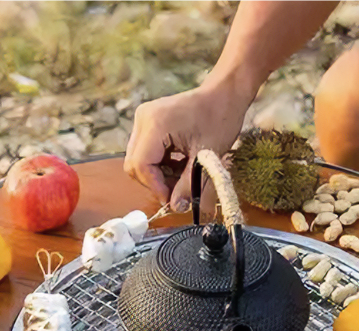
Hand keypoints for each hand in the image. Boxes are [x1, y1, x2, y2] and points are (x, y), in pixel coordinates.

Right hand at [125, 84, 250, 211]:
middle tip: (178, 190)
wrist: (224, 94)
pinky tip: (179, 164)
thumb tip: (176, 208)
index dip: (155, 187)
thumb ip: (189, 185)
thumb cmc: (219, 119)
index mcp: (155, 124)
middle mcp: (143, 119)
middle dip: (155, 182)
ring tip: (182, 176)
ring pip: (139, 160)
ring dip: (158, 174)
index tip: (173, 199)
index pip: (141, 165)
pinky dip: (160, 164)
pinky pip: (146, 152)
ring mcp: (144, 119)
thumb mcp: (206, 158)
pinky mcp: (148, 122)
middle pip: (135, 164)